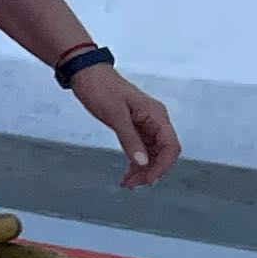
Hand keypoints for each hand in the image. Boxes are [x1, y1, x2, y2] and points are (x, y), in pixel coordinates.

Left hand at [74, 65, 180, 186]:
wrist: (86, 73)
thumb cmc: (101, 87)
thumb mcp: (115, 115)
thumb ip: (129, 139)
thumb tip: (142, 162)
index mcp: (156, 115)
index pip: (171, 146)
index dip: (162, 166)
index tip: (148, 179)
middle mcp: (155, 120)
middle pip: (163, 152)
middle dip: (151, 170)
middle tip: (134, 184)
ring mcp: (145, 123)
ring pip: (151, 152)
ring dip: (142, 169)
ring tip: (128, 182)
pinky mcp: (133, 126)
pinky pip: (140, 148)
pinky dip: (135, 161)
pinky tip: (127, 173)